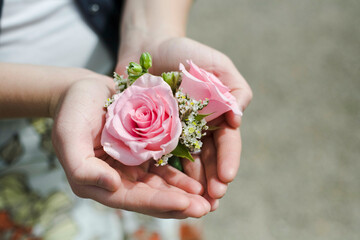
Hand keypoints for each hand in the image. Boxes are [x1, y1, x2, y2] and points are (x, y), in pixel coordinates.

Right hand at [51, 75, 210, 217]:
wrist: (83, 90)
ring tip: (208, 199)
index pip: (131, 198)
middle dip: (178, 204)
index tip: (185, 204)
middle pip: (151, 197)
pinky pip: (165, 167)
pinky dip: (181, 175)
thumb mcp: (69, 136)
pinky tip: (198, 178)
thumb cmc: (72, 111)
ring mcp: (133, 165)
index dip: (158, 203)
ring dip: (184, 193)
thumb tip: (111, 186)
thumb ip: (82, 167)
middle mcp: (118, 178)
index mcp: (99, 181)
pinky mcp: (144, 150)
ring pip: (162, 186)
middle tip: (205, 208)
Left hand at [116, 37, 251, 209]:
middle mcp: (199, 130)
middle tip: (212, 200)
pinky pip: (159, 157)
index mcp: (218, 117)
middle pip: (208, 160)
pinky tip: (167, 189)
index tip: (226, 178)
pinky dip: (165, 173)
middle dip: (212, 181)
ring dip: (191, 185)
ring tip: (192, 203)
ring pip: (186, 165)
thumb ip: (235, 89)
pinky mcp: (152, 135)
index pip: (227, 143)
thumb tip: (237, 120)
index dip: (228, 161)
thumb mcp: (217, 65)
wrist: (150, 48)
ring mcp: (175, 135)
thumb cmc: (187, 54)